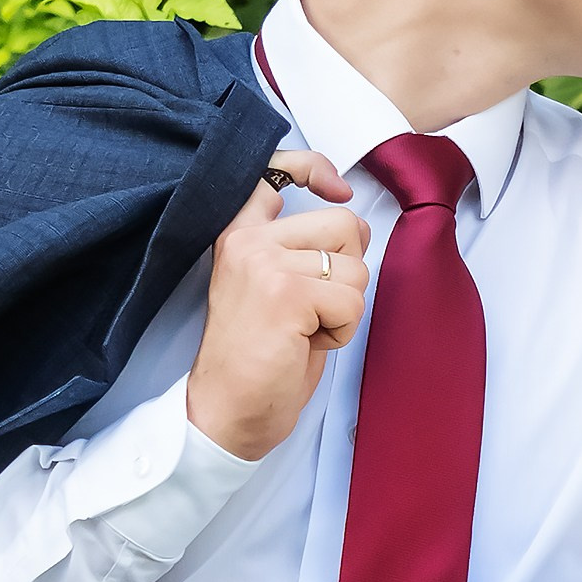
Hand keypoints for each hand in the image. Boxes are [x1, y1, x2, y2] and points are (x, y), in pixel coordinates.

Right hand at [186, 151, 370, 461]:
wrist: (227, 412)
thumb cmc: (256, 358)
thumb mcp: (270, 285)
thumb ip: (298, 246)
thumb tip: (352, 219)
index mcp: (239, 234)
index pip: (275, 171)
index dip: (315, 169)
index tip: (338, 188)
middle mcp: (248, 241)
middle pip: (344, 225)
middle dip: (347, 271)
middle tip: (313, 308)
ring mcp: (265, 265)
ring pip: (354, 268)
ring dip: (344, 308)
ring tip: (305, 330)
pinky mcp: (286, 295)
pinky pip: (352, 303)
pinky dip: (342, 331)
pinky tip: (307, 344)